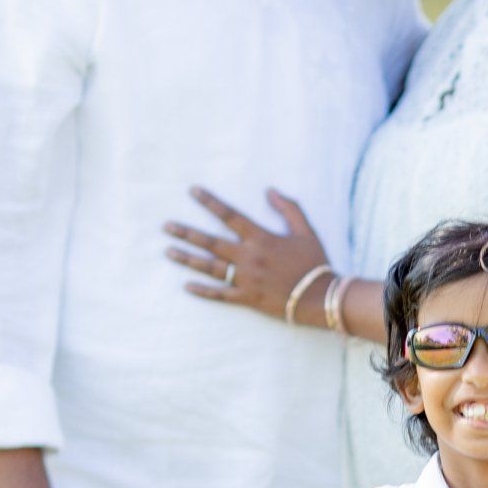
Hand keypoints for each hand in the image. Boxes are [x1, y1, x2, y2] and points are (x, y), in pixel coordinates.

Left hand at [163, 186, 331, 318]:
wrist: (321, 297)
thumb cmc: (315, 263)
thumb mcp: (306, 231)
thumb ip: (289, 208)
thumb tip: (270, 190)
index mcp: (261, 238)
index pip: (229, 215)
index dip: (210, 201)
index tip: (192, 191)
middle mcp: (249, 257)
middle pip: (211, 242)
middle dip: (187, 233)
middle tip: (166, 226)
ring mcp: (246, 279)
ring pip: (210, 267)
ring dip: (188, 259)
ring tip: (168, 251)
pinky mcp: (248, 298)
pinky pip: (221, 294)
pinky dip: (203, 291)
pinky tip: (186, 286)